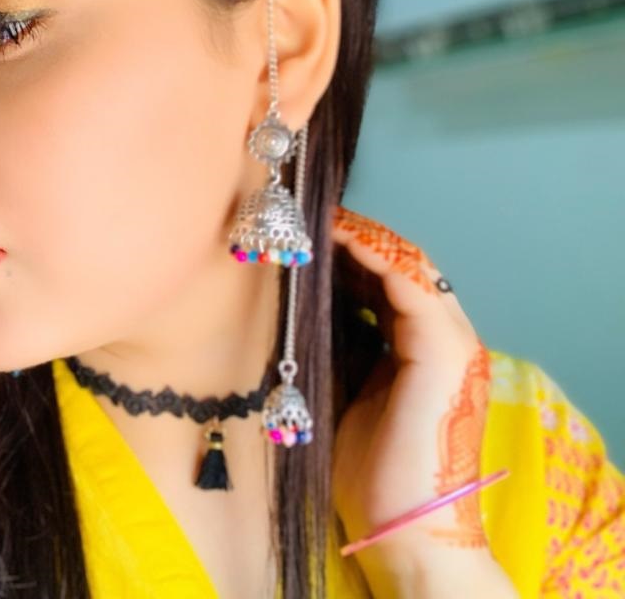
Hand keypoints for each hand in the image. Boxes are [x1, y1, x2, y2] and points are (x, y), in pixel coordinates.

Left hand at [329, 207, 514, 596]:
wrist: (405, 529)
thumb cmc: (370, 474)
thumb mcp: (341, 397)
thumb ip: (335, 352)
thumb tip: (298, 311)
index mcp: (420, 352)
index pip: (389, 283)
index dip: (351, 255)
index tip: (305, 237)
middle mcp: (444, 339)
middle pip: (401, 267)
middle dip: (355, 239)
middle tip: (307, 220)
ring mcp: (451, 343)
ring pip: (410, 266)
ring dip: (363, 238)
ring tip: (318, 220)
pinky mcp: (445, 352)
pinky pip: (411, 284)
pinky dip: (375, 254)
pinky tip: (339, 237)